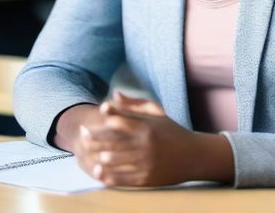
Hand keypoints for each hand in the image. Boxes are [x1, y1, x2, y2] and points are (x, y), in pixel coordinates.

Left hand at [77, 91, 202, 186]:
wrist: (193, 156)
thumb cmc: (172, 131)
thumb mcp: (157, 113)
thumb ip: (134, 104)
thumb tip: (114, 95)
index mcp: (146, 127)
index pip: (117, 122)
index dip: (100, 123)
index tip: (88, 123)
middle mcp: (144, 145)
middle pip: (111, 142)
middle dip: (93, 140)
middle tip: (81, 138)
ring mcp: (145, 163)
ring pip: (113, 161)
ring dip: (98, 158)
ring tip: (89, 155)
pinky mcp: (146, 179)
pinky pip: (121, 178)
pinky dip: (107, 176)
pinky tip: (99, 172)